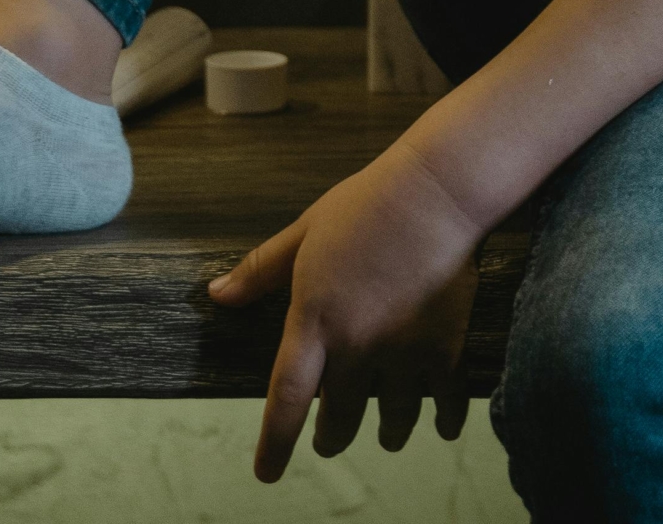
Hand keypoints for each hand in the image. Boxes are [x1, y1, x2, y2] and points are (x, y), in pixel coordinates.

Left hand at [208, 143, 483, 479]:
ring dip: (388, 432)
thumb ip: (261, 270)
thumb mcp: (305, 231)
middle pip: (339, 421)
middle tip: (329, 440)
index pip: (286, 399)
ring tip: (388, 433)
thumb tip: (217, 294)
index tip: (267, 473)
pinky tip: (441, 425)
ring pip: (393, 421)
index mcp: (315, 319)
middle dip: (331, 438)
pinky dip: (443, 421)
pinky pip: (444, 404)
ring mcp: (403, 351)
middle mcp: (357, 345)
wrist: (438, 189)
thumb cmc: (367, 203)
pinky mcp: (446, 348)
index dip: (275, 444)